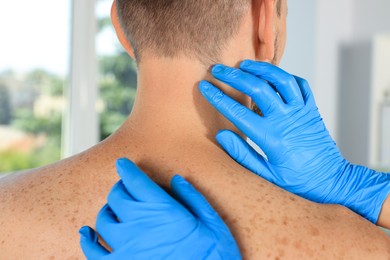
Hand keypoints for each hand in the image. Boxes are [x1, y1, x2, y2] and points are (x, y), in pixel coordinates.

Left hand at [79, 158, 240, 258]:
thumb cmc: (213, 255)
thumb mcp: (212, 223)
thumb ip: (193, 198)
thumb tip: (177, 180)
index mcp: (164, 211)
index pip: (136, 182)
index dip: (127, 169)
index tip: (122, 163)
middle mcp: (141, 226)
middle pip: (117, 198)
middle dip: (120, 188)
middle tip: (125, 188)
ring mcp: (128, 249)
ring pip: (104, 221)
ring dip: (108, 210)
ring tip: (115, 210)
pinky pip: (94, 252)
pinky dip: (87, 240)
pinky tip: (87, 233)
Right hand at [199, 60, 389, 223]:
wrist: (332, 182)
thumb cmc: (298, 182)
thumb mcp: (266, 176)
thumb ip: (242, 155)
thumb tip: (221, 136)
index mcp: (271, 138)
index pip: (237, 113)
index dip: (218, 98)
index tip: (205, 86)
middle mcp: (286, 120)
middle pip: (257, 88)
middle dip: (234, 76)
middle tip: (218, 69)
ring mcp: (301, 112)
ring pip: (280, 80)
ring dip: (261, 69)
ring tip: (244, 64)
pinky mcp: (311, 110)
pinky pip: (299, 85)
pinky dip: (285, 76)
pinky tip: (273, 76)